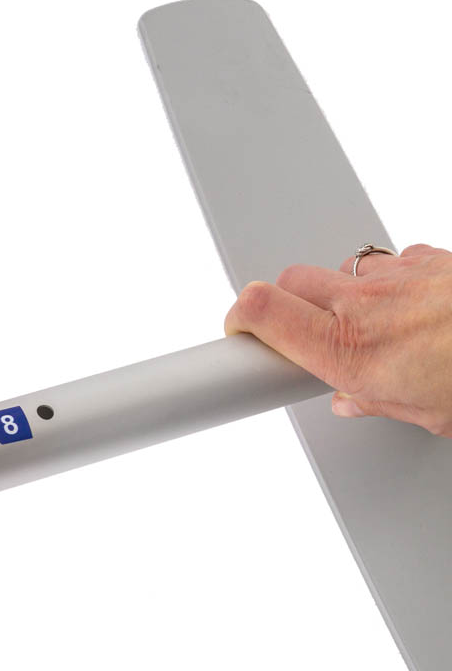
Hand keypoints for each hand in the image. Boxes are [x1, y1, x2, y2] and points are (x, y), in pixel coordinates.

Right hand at [224, 243, 451, 436]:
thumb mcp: (429, 412)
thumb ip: (380, 402)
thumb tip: (354, 400)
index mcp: (350, 350)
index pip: (262, 310)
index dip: (240, 317)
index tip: (240, 332)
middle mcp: (366, 305)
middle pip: (290, 281)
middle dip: (285, 304)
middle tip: (303, 332)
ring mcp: (398, 275)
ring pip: (338, 270)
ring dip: (339, 293)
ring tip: (364, 322)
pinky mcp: (429, 258)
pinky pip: (389, 260)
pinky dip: (387, 281)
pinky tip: (405, 305)